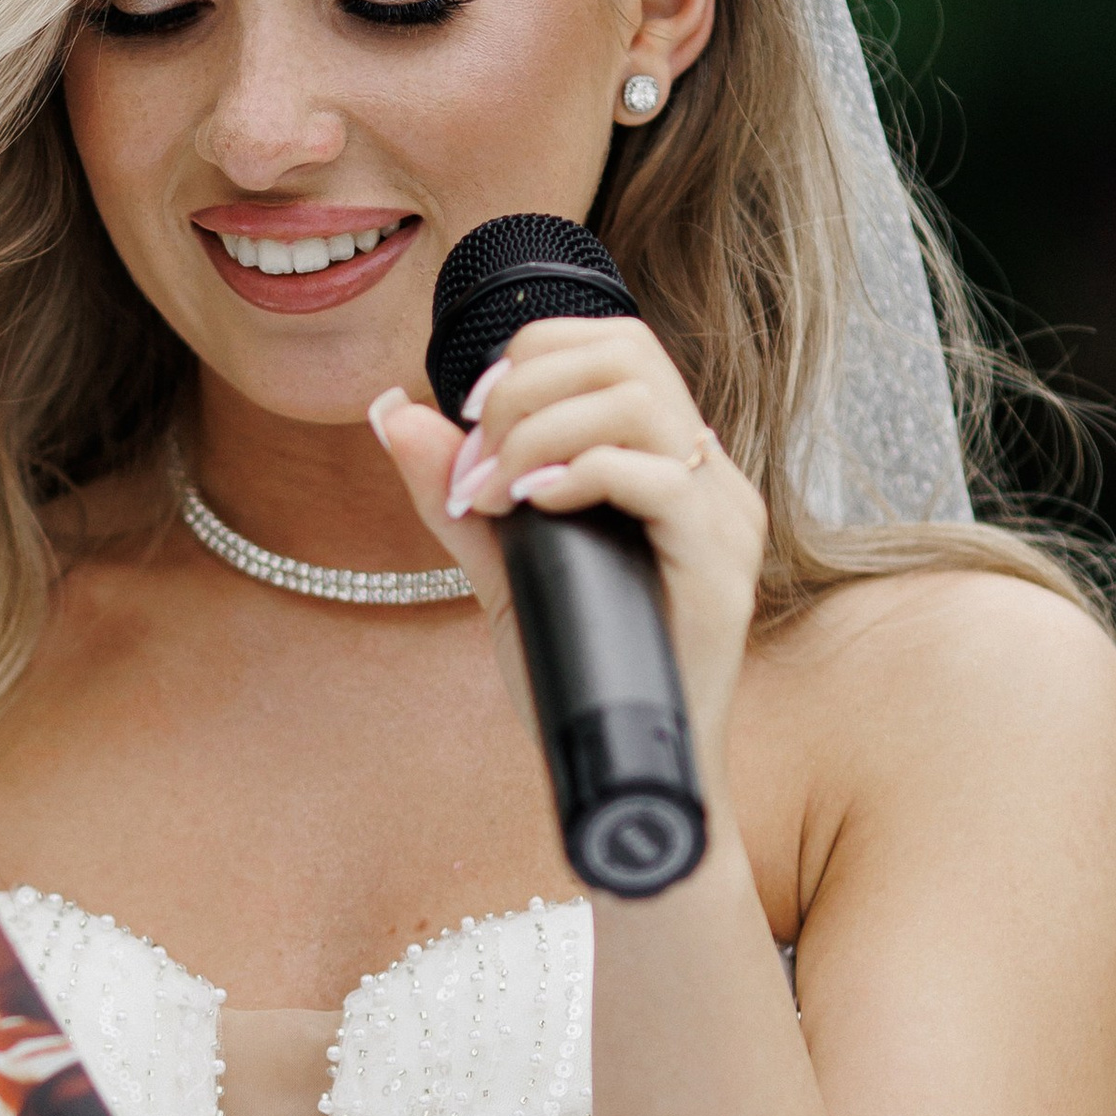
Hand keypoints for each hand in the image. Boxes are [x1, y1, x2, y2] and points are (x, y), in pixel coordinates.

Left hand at [369, 315, 767, 802]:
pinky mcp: (719, 565)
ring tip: (496, 493)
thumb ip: (456, 496)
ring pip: (641, 400)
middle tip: (476, 464)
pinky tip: (534, 508)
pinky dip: (580, 474)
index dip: (530, 357)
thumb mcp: (502, 572)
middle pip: (628, 351)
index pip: (614, 344)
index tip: (470, 421)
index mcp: (668, 461)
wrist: (625, 771)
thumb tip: (393, 411)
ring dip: (541, 430)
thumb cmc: (577, 675)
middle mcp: (705, 474)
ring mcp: (721, 516)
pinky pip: (658, 477)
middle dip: (526, 388)